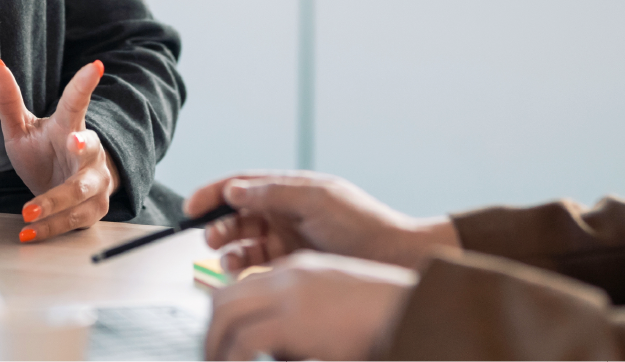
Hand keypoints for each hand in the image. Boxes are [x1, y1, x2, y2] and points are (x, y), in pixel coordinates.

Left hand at [0, 57, 119, 242]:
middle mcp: (89, 153)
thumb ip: (9, 100)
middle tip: (75, 141)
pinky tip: (30, 232)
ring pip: (79, 192)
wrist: (66, 187)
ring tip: (29, 212)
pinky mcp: (94, 209)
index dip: (85, 84)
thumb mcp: (22, 128)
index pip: (77, 103)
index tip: (94, 66)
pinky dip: (50, 228)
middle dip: (84, 147)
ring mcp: (95, 182)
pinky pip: (73, 220)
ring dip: (54, 202)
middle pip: (89, 150)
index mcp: (70, 126)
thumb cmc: (45, 152)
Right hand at [185, 171, 458, 273]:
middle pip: (238, 214)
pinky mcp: (292, 264)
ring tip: (226, 259)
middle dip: (219, 224)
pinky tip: (239, 272)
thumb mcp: (316, 199)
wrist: (395, 258)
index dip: (214, 192)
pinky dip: (243, 267)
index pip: (243, 185)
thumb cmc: (363, 223)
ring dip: (229, 248)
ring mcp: (288, 238)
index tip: (191, 206)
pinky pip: (257, 264)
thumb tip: (235, 190)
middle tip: (209, 237)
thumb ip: (273, 194)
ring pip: (244, 241)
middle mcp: (286, 211)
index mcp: (290, 189)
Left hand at [205, 251, 415, 361]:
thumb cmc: (385, 318)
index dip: (226, 318)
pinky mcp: (293, 321)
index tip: (222, 344)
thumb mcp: (337, 312)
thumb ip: (305, 324)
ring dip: (215, 348)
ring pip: (225, 316)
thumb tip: (280, 353)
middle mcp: (287, 276)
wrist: (413, 311)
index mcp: (298, 270)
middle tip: (211, 359)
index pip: (244, 288)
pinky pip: (244, 341)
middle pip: (224, 298)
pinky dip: (231, 358)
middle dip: (212, 333)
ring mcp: (288, 295)